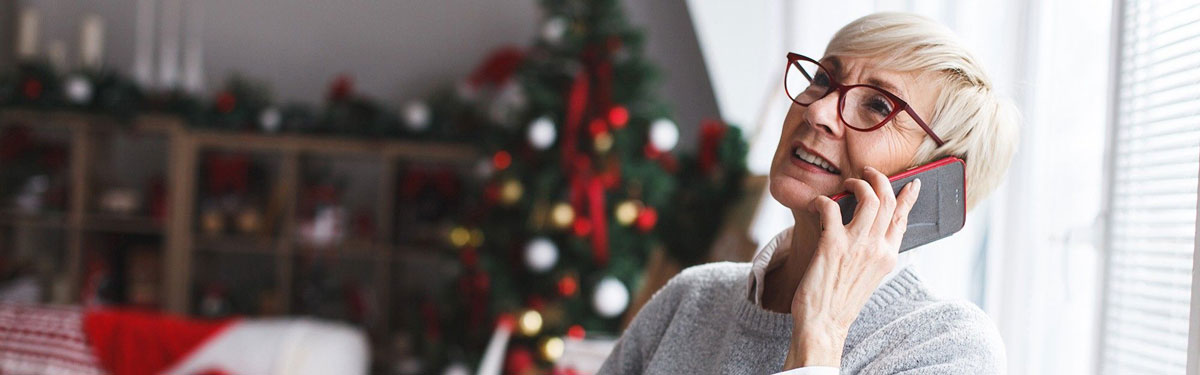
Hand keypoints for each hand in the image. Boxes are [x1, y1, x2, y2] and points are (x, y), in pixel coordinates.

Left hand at [782, 166, 920, 368]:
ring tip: (847, 183)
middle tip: (866, 172)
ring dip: (857, 183)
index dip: (908, 197)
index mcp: (888, 256)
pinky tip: (816, 203)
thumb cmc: (841, 301)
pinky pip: (830, 207)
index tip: (912, 183)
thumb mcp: (869, 277)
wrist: (824, 324)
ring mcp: (856, 245)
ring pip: (869, 197)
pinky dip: (822, 199)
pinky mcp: (832, 244)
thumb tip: (871, 232)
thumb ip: (874, 253)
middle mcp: (877, 248)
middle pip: (888, 200)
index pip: (903, 219)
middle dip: (879, 179)